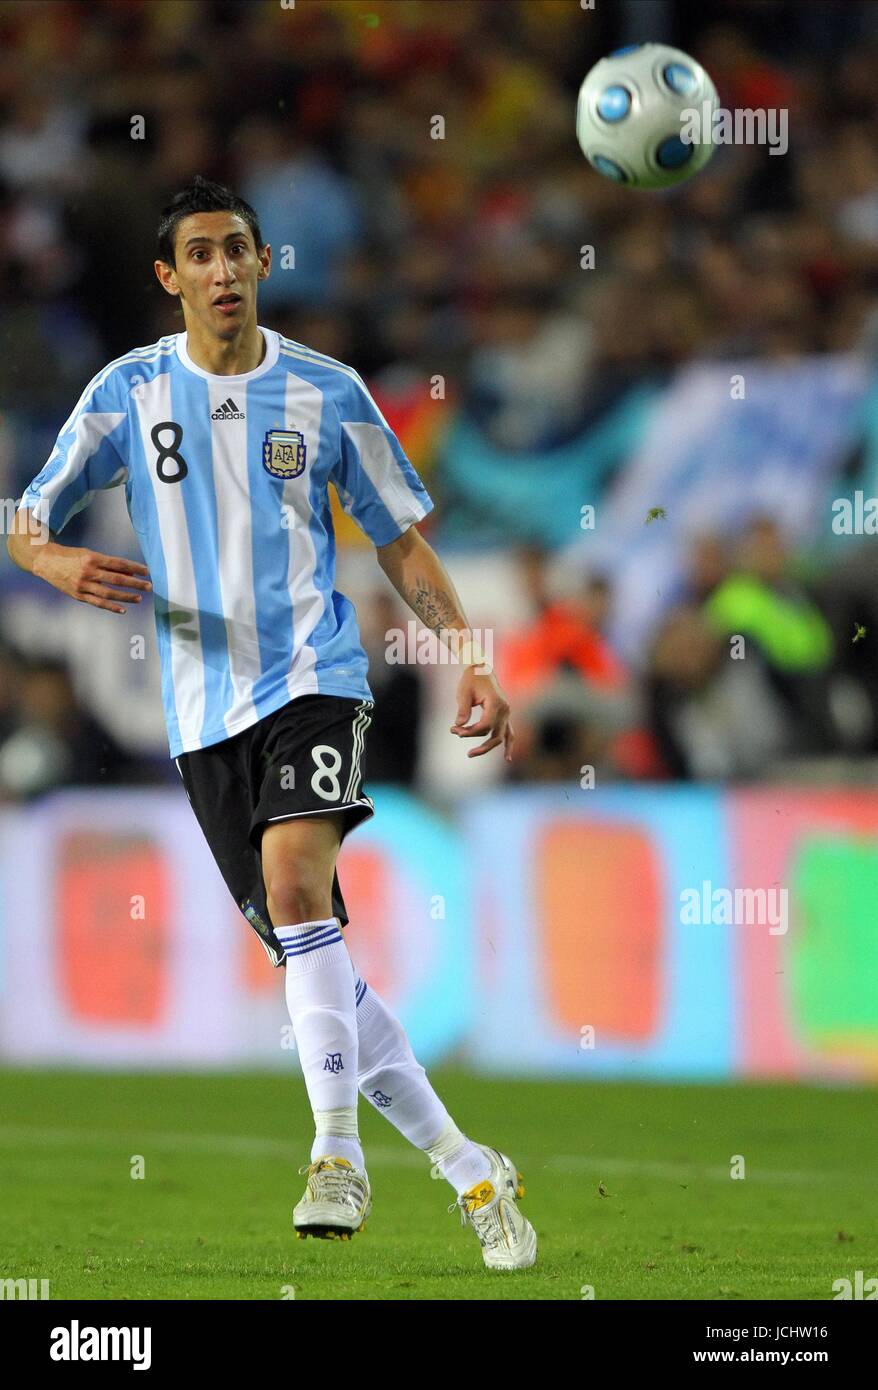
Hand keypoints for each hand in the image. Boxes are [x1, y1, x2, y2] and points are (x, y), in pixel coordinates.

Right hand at [34, 545, 151, 613]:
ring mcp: (83, 585)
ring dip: (125, 597)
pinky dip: (110, 607)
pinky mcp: (78, 595)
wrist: (46, 561)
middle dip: (134, 583)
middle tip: (149, 586)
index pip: (118, 564)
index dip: (134, 568)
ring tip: (139, 598)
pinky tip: (123, 610)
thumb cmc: (72, 556)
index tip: (147, 571)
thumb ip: (108, 564)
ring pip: (108, 593)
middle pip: (116, 579)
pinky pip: (97, 603)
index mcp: (93, 558)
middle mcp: (88, 571)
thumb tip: (130, 571)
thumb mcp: (89, 554)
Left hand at [450, 670, 514, 760]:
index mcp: (496, 703)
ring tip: (471, 754)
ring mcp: (507, 713)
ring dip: (488, 747)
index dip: (469, 732)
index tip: (454, 729)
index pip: (485, 726)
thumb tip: (459, 726)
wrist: (481, 668)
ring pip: (502, 737)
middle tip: (464, 751)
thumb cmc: (471, 679)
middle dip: (479, 744)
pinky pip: (509, 733)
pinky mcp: (505, 715)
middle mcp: (505, 709)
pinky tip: (507, 758)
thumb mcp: (463, 692)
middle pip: (494, 735)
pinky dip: (508, 745)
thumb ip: (463, 709)